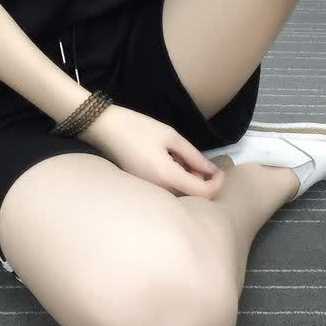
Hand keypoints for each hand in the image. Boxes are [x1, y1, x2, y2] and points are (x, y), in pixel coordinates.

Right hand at [80, 104, 224, 198]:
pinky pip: (166, 191)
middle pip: (191, 196)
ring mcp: (148, 192)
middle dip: (201, 180)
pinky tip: (167, 162)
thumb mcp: (170, 136)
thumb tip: (211, 170)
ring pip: (179, 194)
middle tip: (196, 159)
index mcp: (167, 176)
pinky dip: (175, 180)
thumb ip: (193, 155)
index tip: (220, 170)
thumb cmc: (138, 128)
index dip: (217, 183)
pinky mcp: (142, 189)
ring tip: (179, 157)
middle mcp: (158, 190)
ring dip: (187, 180)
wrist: (105, 129)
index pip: (203, 192)